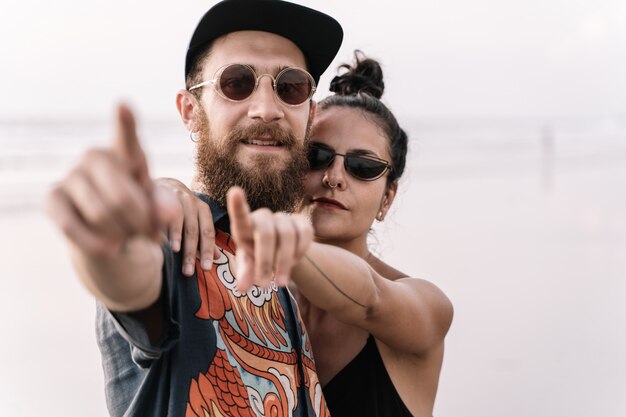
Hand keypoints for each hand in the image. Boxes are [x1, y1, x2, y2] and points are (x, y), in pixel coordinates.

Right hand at [46, 104, 178, 255]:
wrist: (113, 234)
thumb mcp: (157, 210)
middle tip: (151, 236)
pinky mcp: (52, 198)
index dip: (125, 123)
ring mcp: (71, 175)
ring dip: (122, 234)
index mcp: (125, 154)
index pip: (127, 138)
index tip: (123, 105)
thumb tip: (170, 212)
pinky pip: (72, 226)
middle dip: (140, 222)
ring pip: (99, 213)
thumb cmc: (139, 212)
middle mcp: (95, 156)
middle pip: (121, 195)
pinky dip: (96, 243)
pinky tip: (112, 247)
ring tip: (131, 238)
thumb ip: (165, 208)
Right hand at [154, 178, 218, 275]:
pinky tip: (159, 237)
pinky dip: (161, 224)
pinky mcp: (160, 193)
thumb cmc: (182, 209)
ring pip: (179, 220)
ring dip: (177, 236)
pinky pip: (161, 210)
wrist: (164, 185)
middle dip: (191, 252)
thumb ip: (204, 238)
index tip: (207, 268)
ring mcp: (175, 197)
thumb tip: (218, 258)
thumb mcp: (196, 221)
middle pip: (193, 229)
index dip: (208, 251)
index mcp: (203, 210)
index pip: (207, 232)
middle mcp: (192, 202)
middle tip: (188, 272)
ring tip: (176, 252)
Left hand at [226, 187, 312, 291]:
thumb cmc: (256, 256)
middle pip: (266, 233)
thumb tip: (242, 287)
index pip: (240, 214)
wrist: (280, 252)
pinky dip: (300, 253)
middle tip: (264, 285)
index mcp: (245, 226)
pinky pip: (305, 235)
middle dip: (265, 261)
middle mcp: (263, 217)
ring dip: (284, 263)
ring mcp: (283, 217)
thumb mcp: (248, 265)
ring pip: (287, 236)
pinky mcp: (301, 221)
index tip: (235, 192)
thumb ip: (244, 273)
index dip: (238, 204)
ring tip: (280, 282)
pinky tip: (294, 262)